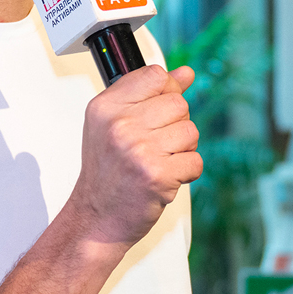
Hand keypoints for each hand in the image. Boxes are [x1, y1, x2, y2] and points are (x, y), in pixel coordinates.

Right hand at [65, 63, 200, 246]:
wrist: (96, 218)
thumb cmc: (106, 173)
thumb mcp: (115, 125)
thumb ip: (149, 95)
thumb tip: (185, 74)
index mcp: (106, 107)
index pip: (155, 75)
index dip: (165, 92)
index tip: (156, 112)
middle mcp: (119, 125)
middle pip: (178, 103)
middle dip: (175, 126)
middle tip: (154, 146)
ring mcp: (138, 149)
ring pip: (190, 131)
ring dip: (182, 150)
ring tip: (158, 162)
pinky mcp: (157, 175)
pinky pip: (195, 161)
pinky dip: (186, 173)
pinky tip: (164, 178)